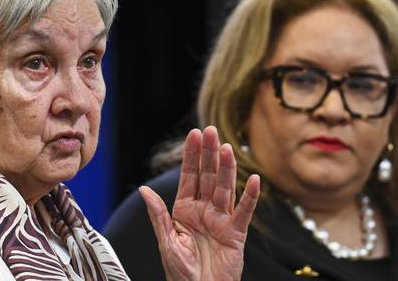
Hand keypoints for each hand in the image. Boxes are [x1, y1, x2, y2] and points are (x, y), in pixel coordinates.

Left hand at [140, 126, 259, 280]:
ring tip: (228, 148)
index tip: (195, 134)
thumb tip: (144, 189)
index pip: (189, 177)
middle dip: (209, 154)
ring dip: (227, 168)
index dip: (192, 155)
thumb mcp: (165, 242)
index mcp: (184, 210)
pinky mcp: (236, 233)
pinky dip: (250, 196)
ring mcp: (221, 220)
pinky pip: (244, 211)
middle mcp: (204, 210)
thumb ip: (158, 215)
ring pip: (225, 188)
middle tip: (211, 131)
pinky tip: (253, 179)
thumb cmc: (181, 273)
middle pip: (208, 176)